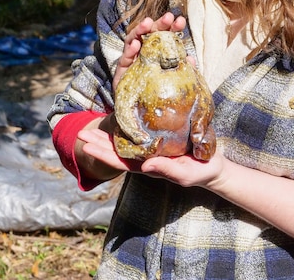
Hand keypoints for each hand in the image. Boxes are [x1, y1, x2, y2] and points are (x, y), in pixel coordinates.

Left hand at [79, 124, 225, 188]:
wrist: (213, 168)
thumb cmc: (199, 173)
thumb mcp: (184, 173)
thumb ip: (166, 170)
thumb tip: (145, 166)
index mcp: (148, 167)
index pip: (119, 162)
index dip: (102, 154)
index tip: (85, 146)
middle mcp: (146, 159)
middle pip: (116, 152)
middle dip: (98, 144)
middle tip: (80, 132)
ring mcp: (152, 151)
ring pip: (124, 143)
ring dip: (107, 136)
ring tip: (91, 126)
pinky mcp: (160, 142)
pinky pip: (138, 136)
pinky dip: (126, 128)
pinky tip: (119, 120)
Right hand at [113, 12, 186, 88]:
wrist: (141, 115)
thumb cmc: (158, 95)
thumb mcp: (173, 82)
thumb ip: (182, 70)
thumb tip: (191, 59)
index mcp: (158, 55)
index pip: (165, 38)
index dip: (172, 28)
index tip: (180, 21)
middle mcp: (144, 54)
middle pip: (150, 35)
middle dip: (158, 24)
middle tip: (168, 17)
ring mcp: (132, 61)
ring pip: (134, 41)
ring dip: (140, 30)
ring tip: (148, 23)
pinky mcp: (122, 72)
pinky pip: (124, 59)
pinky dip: (129, 50)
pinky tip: (135, 44)